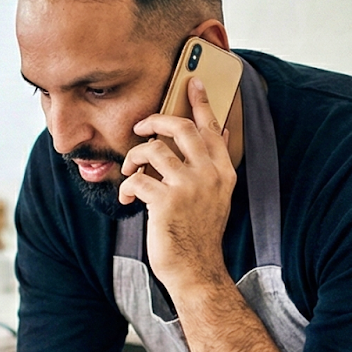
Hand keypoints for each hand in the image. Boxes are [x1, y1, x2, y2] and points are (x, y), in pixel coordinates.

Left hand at [118, 77, 236, 295]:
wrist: (196, 270)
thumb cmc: (200, 234)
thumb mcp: (217, 196)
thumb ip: (215, 164)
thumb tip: (221, 131)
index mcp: (222, 172)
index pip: (212, 128)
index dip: (201, 102)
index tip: (193, 81)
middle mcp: (209, 175)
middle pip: (181, 128)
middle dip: (156, 121)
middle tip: (142, 126)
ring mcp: (189, 187)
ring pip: (154, 150)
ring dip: (134, 156)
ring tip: (129, 170)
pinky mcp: (166, 202)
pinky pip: (139, 178)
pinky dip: (129, 186)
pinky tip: (130, 198)